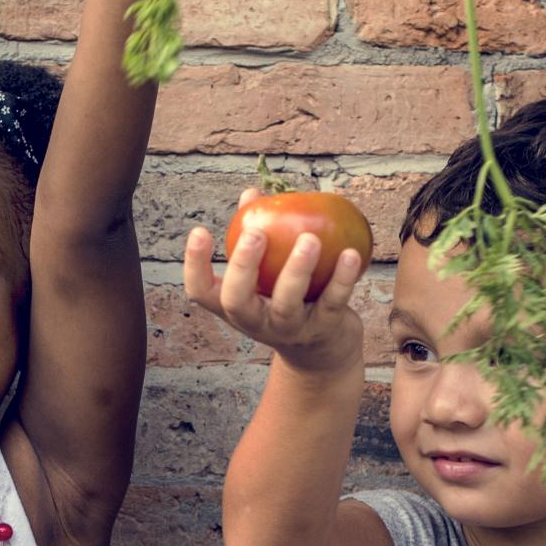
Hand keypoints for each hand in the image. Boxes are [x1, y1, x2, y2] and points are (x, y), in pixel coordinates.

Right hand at [183, 189, 365, 372]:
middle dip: (243, 266)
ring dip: (297, 270)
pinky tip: (350, 253)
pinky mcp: (323, 329)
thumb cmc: (287, 298)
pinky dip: (342, 278)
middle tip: (254, 234)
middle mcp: (256, 321)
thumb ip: (257, 234)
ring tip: (310, 239)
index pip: (201, 291)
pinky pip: (332, 302)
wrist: (321, 351)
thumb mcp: (266, 273)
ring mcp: (289, 329)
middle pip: (237, 301)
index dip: (195, 264)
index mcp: (235, 306)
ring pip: (287, 303)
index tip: (200, 231)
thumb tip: (251, 193)